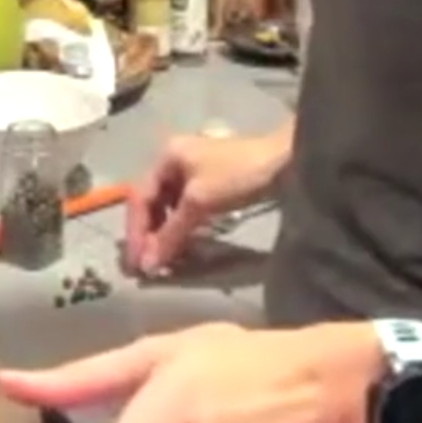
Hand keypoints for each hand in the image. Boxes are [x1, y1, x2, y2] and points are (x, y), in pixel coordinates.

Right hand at [125, 132, 287, 275]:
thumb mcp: (199, 203)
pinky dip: (182, 229)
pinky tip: (184, 246)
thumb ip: (171, 234)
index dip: (136, 232)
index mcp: (166, 156)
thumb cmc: (237, 175)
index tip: (137, 262)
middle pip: (152, 202)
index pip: (139, 197)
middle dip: (148, 235)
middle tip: (148, 266)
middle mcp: (175, 160)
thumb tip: (147, 266)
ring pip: (169, 208)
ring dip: (165, 234)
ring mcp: (194, 172)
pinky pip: (187, 210)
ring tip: (165, 260)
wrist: (285, 161)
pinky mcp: (212, 185)